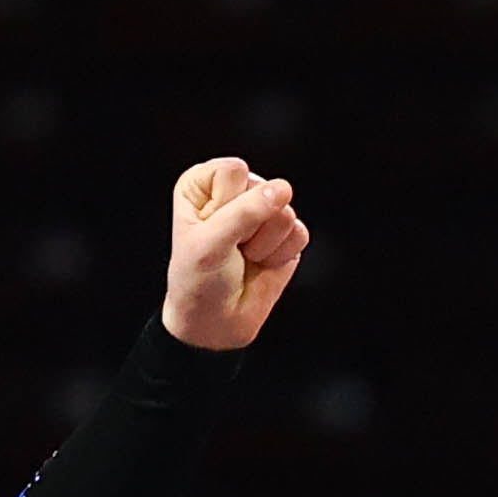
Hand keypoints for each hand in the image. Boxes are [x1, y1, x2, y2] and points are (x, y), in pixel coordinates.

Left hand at [161, 157, 309, 352]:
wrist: (213, 325)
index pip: (233, 171)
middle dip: (248, 228)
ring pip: (284, 211)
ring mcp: (264, 212)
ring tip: (244, 257)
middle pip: (263, 188)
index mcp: (205, 183)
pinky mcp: (285, 235)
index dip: (225, 206)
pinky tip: (262, 264)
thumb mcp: (210, 244)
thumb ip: (244, 212)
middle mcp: (237, 191)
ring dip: (264, 244)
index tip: (210, 231)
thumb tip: (282, 190)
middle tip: (230, 249)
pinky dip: (280, 256)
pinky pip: (299, 233)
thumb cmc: (198, 282)